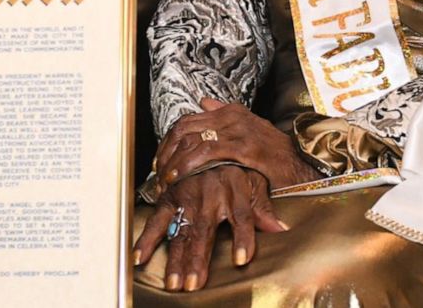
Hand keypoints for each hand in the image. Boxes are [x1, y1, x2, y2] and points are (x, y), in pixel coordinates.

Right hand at [132, 165, 287, 291]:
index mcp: (234, 191)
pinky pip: (156, 220)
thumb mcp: (254, 180)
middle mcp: (209, 195)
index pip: (242, 216)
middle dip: (198, 258)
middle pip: (204, 230)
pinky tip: (140, 257)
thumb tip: (281, 229)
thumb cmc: (233, 166)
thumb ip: (263, 208)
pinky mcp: (169, 197)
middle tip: (193, 283)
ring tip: (174, 282)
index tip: (241, 259)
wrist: (204, 139)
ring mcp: (186, 197)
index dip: (242, 238)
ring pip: (181, 230)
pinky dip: (147, 239)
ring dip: (176, 257)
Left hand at [154, 98, 321, 190]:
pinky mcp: (244, 147)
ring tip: (165, 178)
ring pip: (192, 139)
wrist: (302, 164)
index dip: (169, 140)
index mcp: (231, 112)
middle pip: (184, 128)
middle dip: (167, 151)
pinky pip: (207, 152)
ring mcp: (238, 130)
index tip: (160, 159)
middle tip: (158, 170)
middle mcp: (232, 116)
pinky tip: (180, 176)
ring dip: (174, 160)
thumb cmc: (275, 154)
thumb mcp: (249, 130)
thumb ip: (224, 115)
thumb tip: (203, 102)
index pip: (188, 120)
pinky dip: (188, 164)